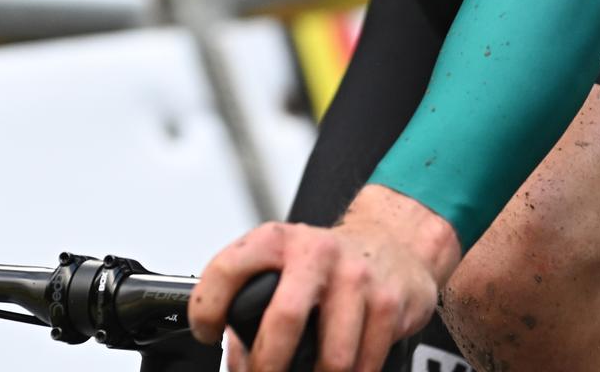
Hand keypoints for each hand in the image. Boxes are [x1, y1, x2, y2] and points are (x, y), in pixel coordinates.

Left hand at [188, 186, 459, 371]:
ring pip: (333, 356)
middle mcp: (315, 254)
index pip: (228, 269)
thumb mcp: (283, 263)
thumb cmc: (327, 260)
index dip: (208, 308)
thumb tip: (239, 358)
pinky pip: (365, 364)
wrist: (393, 241)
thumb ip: (254, 301)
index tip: (206, 333)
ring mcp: (355, 278)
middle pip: (284, 319)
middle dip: (267, 365)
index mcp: (277, 240)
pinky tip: (338, 371)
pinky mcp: (388, 304)